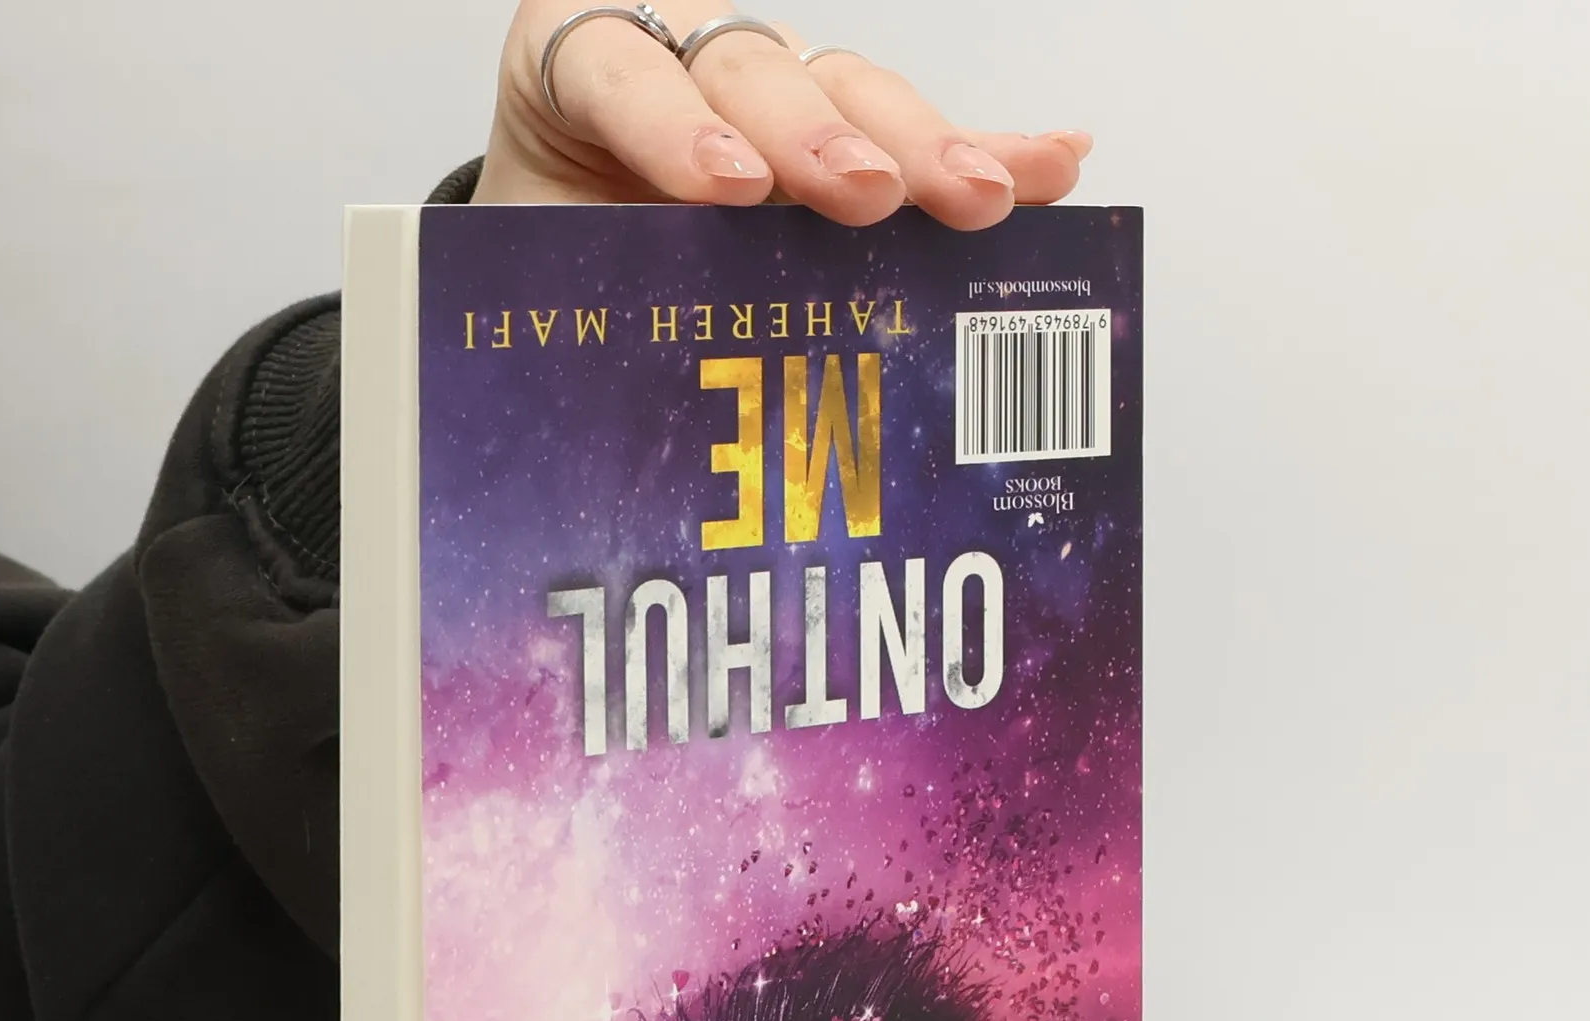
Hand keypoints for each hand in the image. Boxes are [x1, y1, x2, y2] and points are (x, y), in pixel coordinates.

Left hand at [472, 3, 1090, 228]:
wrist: (553, 250)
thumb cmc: (546, 256)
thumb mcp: (533, 272)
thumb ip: (571, 289)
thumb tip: (621, 397)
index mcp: (576, 66)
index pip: (623, 72)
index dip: (674, 125)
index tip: (726, 185)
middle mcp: (685, 54)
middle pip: (759, 74)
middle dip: (820, 137)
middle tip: (867, 196)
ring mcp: (771, 87)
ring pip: (851, 94)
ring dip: (924, 146)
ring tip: (986, 196)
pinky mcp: (837, 128)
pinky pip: (912, 134)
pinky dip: (989, 149)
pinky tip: (1056, 164)